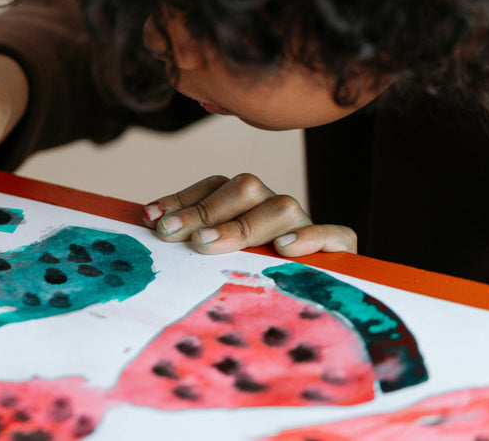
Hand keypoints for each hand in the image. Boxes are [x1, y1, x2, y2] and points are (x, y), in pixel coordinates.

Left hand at [141, 173, 355, 256]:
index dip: (182, 200)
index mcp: (246, 202)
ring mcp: (306, 225)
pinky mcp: (339, 250)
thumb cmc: (252, 277)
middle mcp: (273, 206)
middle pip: (245, 188)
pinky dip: (312, 238)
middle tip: (174, 234)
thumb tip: (148, 220)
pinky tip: (285, 248)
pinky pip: (336, 235)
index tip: (151, 219)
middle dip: (205, 211)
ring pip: (283, 206)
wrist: (318, 302)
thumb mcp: (218, 256)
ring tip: (208, 244)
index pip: (214, 186)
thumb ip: (191, 235)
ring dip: (244, 225)